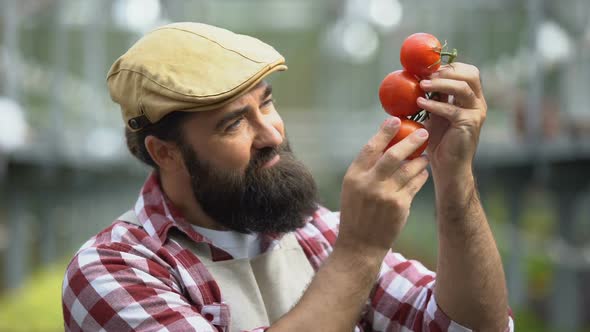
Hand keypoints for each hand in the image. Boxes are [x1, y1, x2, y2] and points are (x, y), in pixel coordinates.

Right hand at [336, 117, 429, 258]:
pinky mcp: (400, 206)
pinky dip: (421, 176)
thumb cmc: (355, 214)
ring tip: (425, 155)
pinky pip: (415, 185)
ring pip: (409, 169)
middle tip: (423, 131)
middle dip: (411, 140)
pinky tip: (423, 172)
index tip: (395, 120)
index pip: (371, 147)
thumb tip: (385, 147)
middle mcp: (369, 183)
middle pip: (394, 154)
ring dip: (420, 159)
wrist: (360, 245)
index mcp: (354, 176)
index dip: (384, 131)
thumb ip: (366, 170)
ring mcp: (385, 195)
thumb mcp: (352, 189)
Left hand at [418, 63, 486, 177]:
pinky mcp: (469, 124)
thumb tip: (418, 77)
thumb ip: (434, 96)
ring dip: (440, 84)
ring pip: (463, 88)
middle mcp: (477, 103)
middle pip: (470, 74)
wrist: (447, 166)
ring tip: (422, 85)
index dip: (450, 66)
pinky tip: (420, 103)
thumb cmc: (439, 140)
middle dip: (447, 71)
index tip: (429, 67)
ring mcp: (476, 113)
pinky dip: (435, 104)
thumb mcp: (435, 113)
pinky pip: (452, 109)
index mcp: (471, 97)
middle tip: (426, 75)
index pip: (467, 71)